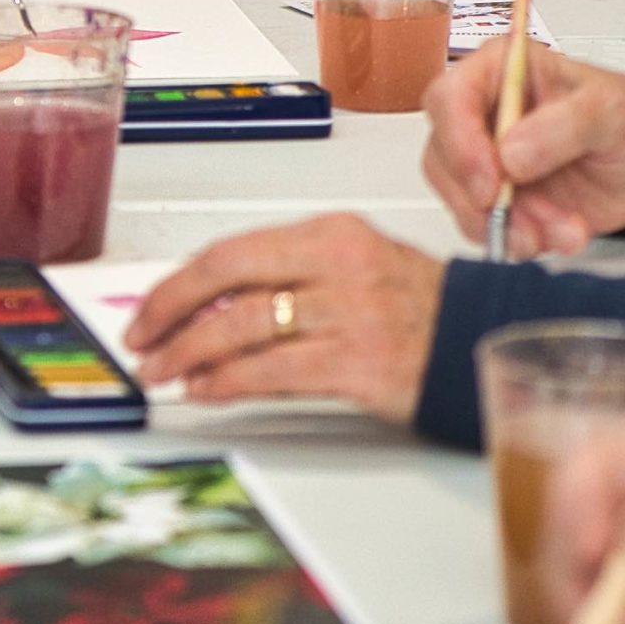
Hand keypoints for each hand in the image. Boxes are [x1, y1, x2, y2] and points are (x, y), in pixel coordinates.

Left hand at [125, 213, 442, 423]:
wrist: (483, 342)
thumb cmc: (416, 306)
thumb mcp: (349, 266)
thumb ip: (282, 277)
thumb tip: (206, 304)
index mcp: (330, 234)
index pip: (231, 249)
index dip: (178, 281)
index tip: (150, 305)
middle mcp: (337, 267)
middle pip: (226, 278)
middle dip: (168, 310)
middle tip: (141, 338)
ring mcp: (350, 315)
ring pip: (243, 327)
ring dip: (188, 353)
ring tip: (164, 370)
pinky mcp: (360, 365)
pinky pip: (274, 371)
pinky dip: (228, 382)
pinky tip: (207, 389)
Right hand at [422, 41, 624, 256]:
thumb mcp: (612, 110)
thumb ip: (564, 125)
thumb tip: (509, 154)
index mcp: (498, 72)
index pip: (449, 98)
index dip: (459, 141)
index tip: (490, 181)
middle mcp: (480, 115)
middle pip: (442, 156)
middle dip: (482, 197)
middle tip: (525, 220)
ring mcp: (485, 161)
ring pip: (459, 198)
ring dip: (508, 224)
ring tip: (564, 231)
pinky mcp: (497, 200)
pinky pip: (484, 227)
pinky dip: (520, 240)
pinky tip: (559, 236)